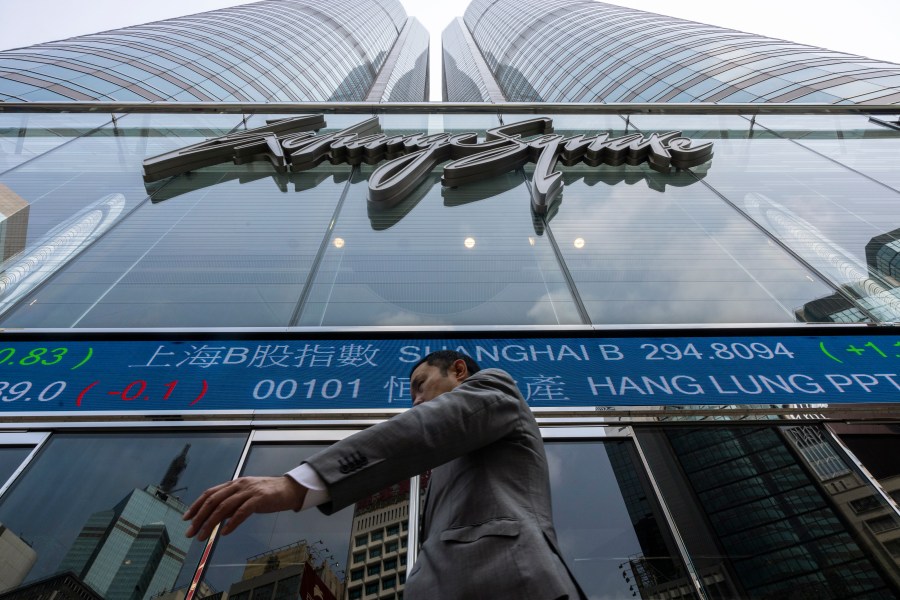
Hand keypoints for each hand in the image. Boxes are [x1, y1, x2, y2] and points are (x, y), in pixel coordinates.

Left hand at [184, 476, 307, 540]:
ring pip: (224, 506)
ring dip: (210, 523)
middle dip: (199, 517)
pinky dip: (231, 523)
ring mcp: (249, 491)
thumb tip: (216, 517)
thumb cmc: (268, 494)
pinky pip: (242, 511)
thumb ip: (232, 504)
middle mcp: (239, 485)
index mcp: (234, 484)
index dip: (196, 505)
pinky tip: (224, 532)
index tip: (186, 518)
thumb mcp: (246, 496)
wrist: (290, 489)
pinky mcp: (259, 499)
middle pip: (213, 500)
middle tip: (190, 532)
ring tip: (203, 536)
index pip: (210, 493)